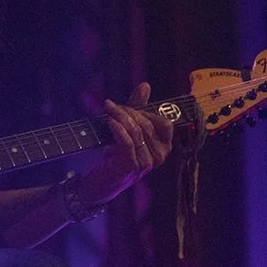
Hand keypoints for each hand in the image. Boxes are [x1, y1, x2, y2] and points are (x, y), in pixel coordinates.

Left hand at [78, 81, 174, 205]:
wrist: (102, 181)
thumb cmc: (117, 154)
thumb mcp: (128, 128)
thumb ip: (137, 107)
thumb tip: (145, 85)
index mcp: (164, 146)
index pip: (164, 123)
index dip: (146, 112)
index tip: (127, 106)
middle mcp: (160, 156)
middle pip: (146, 125)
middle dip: (128, 111)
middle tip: (111, 106)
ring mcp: (148, 163)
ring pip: (136, 132)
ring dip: (120, 117)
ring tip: (108, 110)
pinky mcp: (132, 166)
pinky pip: (127, 142)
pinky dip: (117, 129)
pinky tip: (109, 121)